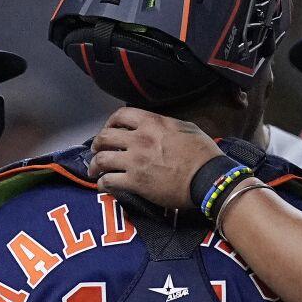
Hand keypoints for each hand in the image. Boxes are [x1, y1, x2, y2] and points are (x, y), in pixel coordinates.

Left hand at [89, 107, 221, 208]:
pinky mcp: (134, 182)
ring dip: (94, 164)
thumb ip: (166, 125)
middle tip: (96, 150)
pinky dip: (102, 184)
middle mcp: (139, 138)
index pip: (121, 115)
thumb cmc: (203, 153)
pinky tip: (102, 186)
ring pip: (101, 158)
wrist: (208, 178)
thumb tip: (158, 127)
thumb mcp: (186, 128)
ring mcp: (134, 160)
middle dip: (97, 143)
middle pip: (105, 136)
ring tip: (93, 170)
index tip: (109, 129)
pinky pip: (108, 181)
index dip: (110, 121)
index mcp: (152, 123)